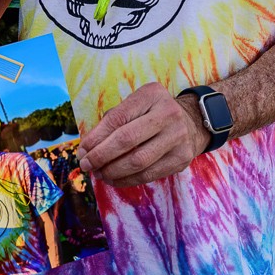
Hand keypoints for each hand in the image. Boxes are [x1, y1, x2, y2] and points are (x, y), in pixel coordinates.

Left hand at [77, 82, 207, 187]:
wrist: (192, 122)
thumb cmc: (152, 113)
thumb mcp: (136, 104)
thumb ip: (113, 119)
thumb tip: (88, 147)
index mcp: (151, 95)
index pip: (118, 118)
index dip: (96, 137)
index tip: (82, 150)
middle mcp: (168, 114)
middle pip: (126, 140)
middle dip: (101, 156)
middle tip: (86, 164)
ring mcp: (177, 137)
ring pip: (137, 161)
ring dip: (112, 171)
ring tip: (99, 173)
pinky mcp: (181, 159)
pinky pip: (148, 174)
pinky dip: (127, 180)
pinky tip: (114, 179)